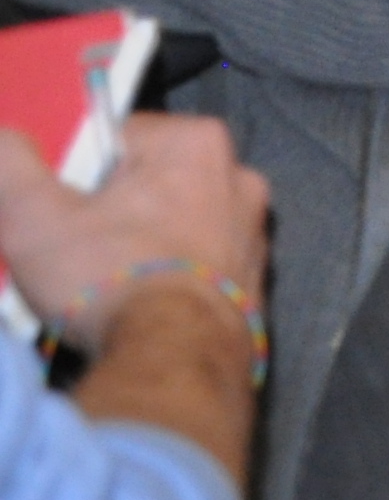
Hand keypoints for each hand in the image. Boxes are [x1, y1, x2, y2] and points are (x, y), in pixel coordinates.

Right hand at [0, 113, 267, 354]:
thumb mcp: (34, 216)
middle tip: (72, 255)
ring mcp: (251, 233)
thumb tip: (3, 136)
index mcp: (198, 143)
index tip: (54, 211)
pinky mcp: (252, 282)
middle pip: (141, 187)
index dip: (71, 175)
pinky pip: (190, 269)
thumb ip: (10, 164)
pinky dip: (160, 283)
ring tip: (98, 288)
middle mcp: (238, 178)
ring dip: (129, 253)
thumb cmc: (110, 279)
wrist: (176, 362)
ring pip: (165, 230)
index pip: (113, 139)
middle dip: (101, 218)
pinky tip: (133, 309)